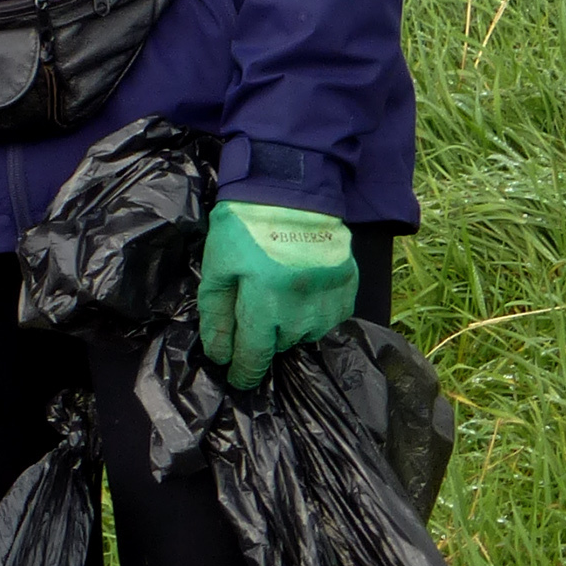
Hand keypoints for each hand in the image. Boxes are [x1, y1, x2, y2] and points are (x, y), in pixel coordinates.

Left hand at [197, 200, 357, 388]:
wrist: (293, 190)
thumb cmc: (246, 226)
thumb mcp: (218, 266)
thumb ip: (216, 313)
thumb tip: (220, 354)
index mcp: (264, 302)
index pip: (254, 357)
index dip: (243, 372)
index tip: (237, 375)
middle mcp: (301, 309)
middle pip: (279, 346)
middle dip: (263, 336)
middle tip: (256, 302)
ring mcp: (329, 301)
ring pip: (305, 335)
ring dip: (290, 325)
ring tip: (280, 292)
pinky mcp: (348, 288)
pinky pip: (330, 319)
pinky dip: (314, 312)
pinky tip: (303, 289)